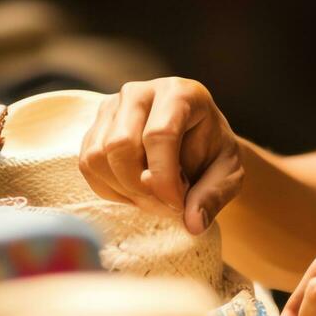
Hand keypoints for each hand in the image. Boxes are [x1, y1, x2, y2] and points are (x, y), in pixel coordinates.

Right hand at [78, 77, 243, 233]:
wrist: (196, 142)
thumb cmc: (213, 154)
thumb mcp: (228, 174)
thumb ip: (214, 196)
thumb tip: (193, 223)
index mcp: (180, 93)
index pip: (160, 135)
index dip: (165, 179)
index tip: (178, 205)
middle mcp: (140, 92)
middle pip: (121, 145)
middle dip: (140, 187)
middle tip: (165, 204)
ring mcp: (112, 107)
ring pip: (98, 156)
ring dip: (124, 190)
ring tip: (152, 198)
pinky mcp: (95, 126)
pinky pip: (87, 165)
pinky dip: (109, 189)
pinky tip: (135, 192)